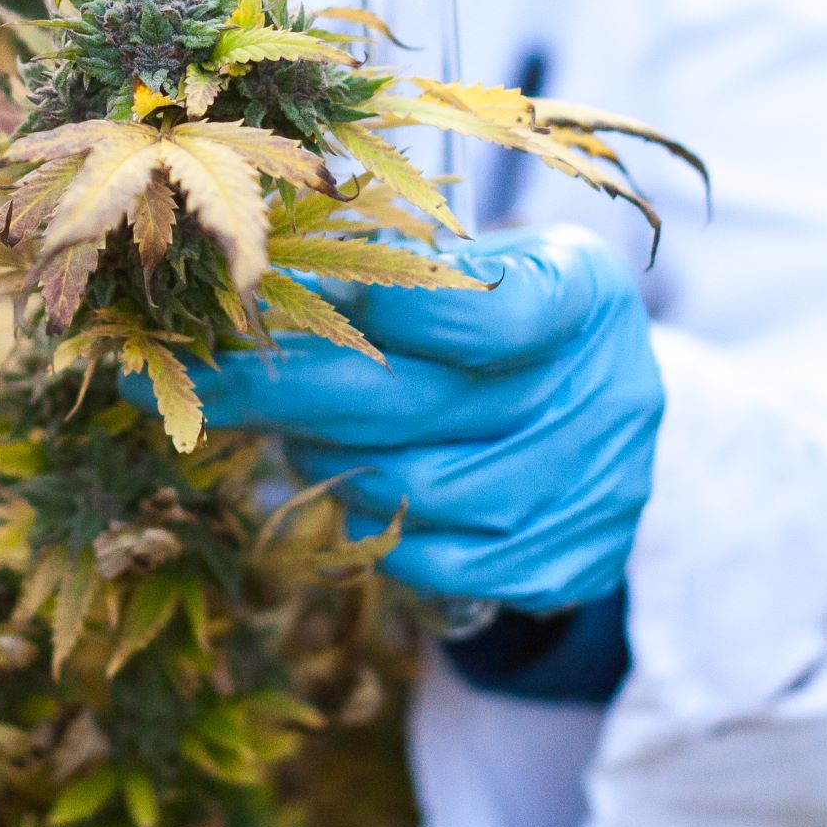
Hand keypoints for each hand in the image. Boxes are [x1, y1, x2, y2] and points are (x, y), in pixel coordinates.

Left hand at [198, 225, 662, 612]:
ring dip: (329, 465)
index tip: (288, 300)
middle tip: (219, 386)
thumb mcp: (484, 262)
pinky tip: (354, 495)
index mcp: (582, 291)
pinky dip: (376, 534)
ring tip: (301, 438)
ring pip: (410, 490)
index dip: (380, 313)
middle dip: (290, 394)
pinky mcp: (572, 563)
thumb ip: (399, 272)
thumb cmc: (514, 314)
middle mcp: (607, 392)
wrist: (604, 412)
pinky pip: (436, 565)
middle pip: (416, 405)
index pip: (479, 310)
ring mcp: (597, 488)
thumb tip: (266, 291)